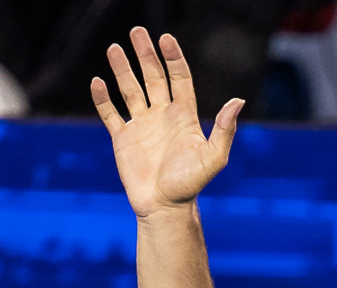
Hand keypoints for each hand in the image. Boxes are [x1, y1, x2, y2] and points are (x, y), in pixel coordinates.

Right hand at [91, 28, 242, 221]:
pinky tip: (97, 82)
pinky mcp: (123, 139)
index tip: (165, 39)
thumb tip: (238, 101)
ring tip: (114, 48)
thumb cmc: (190, 184)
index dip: (173, 58)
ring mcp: (142, 126)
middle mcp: (162, 116)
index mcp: (184, 116)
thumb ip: (225, 129)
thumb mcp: (213, 157)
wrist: (164, 207)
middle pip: (154, 77)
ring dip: (123, 69)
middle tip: (137, 31)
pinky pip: (111, 114)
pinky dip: (103, 99)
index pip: (179, 78)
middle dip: (145, 54)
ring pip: (130, 90)